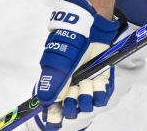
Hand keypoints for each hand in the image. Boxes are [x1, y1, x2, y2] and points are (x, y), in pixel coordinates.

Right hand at [34, 0, 120, 129]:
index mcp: (56, 82)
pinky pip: (102, 94)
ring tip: (87, 86)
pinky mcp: (101, 76)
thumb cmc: (71, 41)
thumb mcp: (57, 61)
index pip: (52, 106)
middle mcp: (70, 85)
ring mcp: (86, 81)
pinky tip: (98, 87)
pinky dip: (100, 94)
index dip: (53, 116)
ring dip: (87, 98)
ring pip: (86, 103)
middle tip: (74, 95)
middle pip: (70, 108)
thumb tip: (44, 101)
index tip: (54, 121)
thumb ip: (52, 81)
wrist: (90, 25)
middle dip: (71, 106)